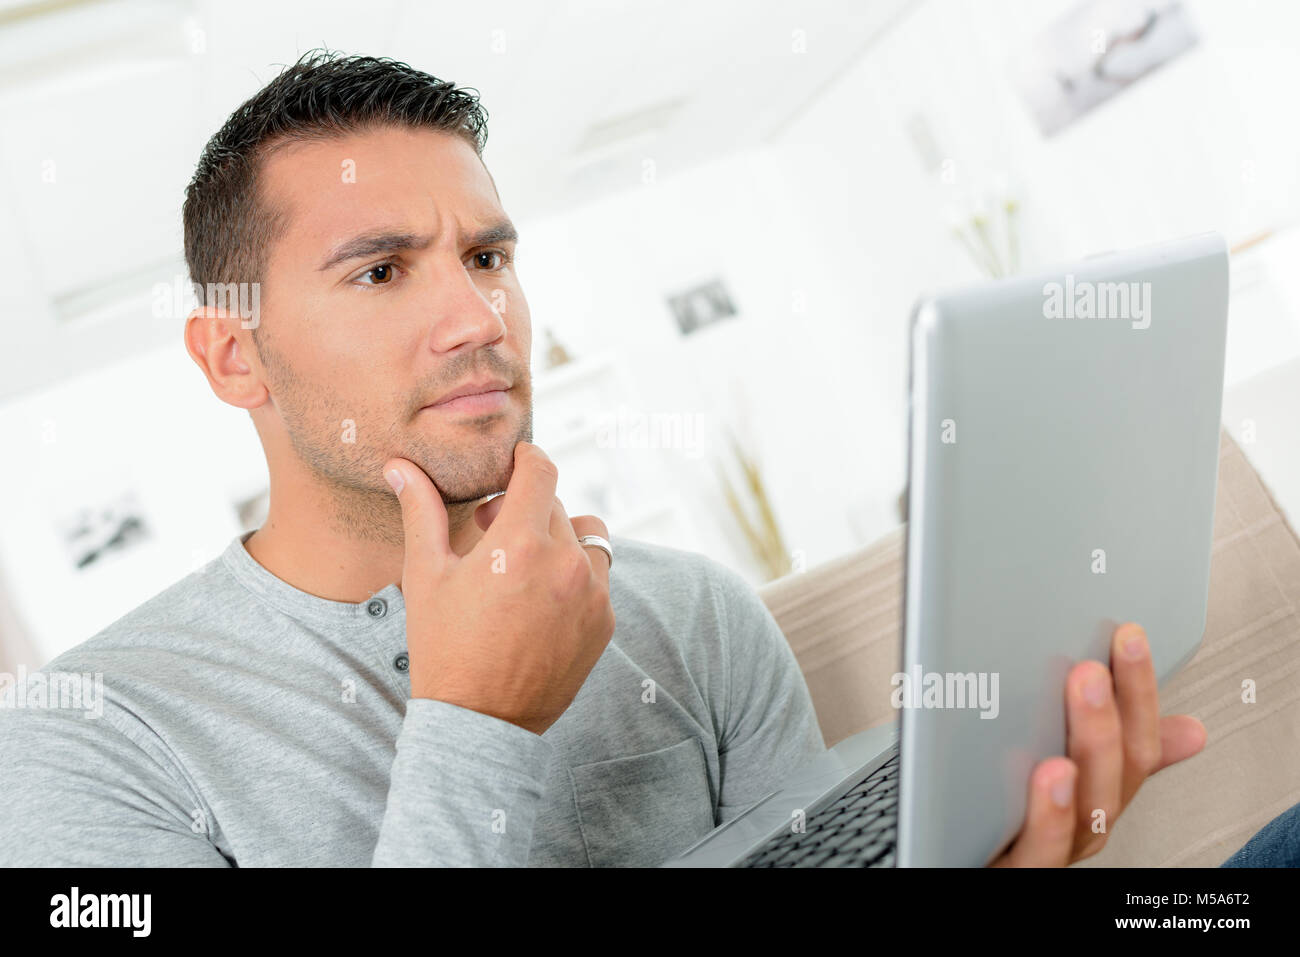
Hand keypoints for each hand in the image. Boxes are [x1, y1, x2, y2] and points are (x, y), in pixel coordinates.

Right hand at [384, 441, 615, 735]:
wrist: (479, 723)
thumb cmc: (444, 648)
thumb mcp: (426, 576)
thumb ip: (422, 512)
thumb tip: (399, 467)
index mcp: (519, 544)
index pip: (540, 470)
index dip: (526, 458)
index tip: (513, 463)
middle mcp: (565, 563)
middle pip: (556, 505)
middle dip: (526, 508)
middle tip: (493, 532)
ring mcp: (593, 594)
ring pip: (586, 537)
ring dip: (559, 538)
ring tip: (525, 565)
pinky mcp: (604, 621)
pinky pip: (597, 577)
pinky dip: (574, 576)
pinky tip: (539, 601)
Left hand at [991, 622, 1206, 865]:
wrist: (959, 866)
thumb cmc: (1003, 828)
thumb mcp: (1066, 783)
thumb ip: (1111, 749)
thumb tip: (1189, 730)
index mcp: (1095, 799)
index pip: (1136, 744)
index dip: (1138, 690)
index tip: (1128, 636)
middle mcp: (1081, 829)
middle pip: (1117, 777)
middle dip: (1113, 712)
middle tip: (1094, 661)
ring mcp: (1049, 854)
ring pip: (1091, 813)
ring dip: (1093, 747)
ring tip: (1083, 691)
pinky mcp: (1011, 873)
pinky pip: (1040, 855)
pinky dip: (1051, 816)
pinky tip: (1051, 777)